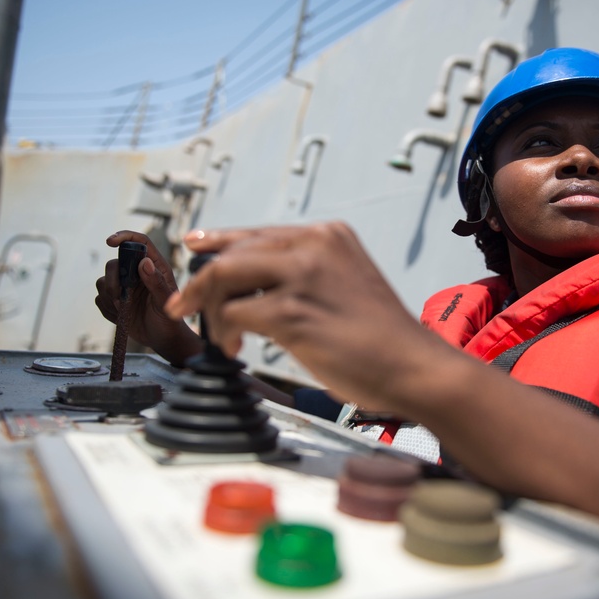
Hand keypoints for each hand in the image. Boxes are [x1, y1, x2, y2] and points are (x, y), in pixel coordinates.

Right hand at [95, 230, 200, 364]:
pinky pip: (99, 297)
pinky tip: (120, 316)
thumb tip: (145, 262)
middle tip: (119, 297)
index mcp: (155, 267)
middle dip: (113, 280)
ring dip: (109, 296)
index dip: (124, 237)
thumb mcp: (166, 303)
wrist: (162, 339)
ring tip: (123, 309)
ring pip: (103, 280)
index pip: (139, 242)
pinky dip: (106, 308)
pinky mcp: (114, 300)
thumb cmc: (170, 320)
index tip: (110, 242)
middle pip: (114, 263)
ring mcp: (124, 286)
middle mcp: (138, 273)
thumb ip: (157, 283)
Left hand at [165, 222, 443, 409]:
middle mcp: (315, 245)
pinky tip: (235, 347)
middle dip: (202, 281)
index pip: (259, 233)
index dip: (220, 240)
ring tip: (218, 336)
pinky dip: (224, 332)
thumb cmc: (381, 338)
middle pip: (235, 251)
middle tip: (184, 305)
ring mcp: (302, 276)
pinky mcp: (291, 311)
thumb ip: (305, 275)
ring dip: (208, 307)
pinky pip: (233, 313)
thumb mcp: (345, 285)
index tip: (194, 245)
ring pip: (226, 276)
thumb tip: (251, 287)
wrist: (414, 366)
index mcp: (328, 236)